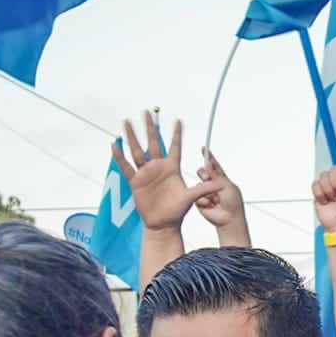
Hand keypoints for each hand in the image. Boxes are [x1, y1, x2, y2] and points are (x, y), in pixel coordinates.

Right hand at [112, 112, 217, 232]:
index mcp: (172, 168)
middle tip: (146, 112)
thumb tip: (220, 183)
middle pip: (153, 143)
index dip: (176, 134)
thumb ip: (204, 188)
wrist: (163, 224)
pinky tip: (115, 144)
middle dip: (150, 127)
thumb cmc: (177, 211)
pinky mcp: (135, 182)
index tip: (178, 120)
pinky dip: (120, 156)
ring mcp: (146, 173)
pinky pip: (126, 166)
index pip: (175, 147)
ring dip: (132, 136)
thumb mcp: (192, 197)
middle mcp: (158, 167)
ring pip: (137, 151)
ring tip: (127, 122)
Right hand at [193, 149, 245, 229]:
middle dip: (204, 174)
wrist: (229, 219)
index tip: (204, 149)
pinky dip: (204, 199)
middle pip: (203, 172)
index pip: (214, 166)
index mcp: (222, 180)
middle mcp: (213, 185)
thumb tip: (209, 163)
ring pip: (199, 184)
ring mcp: (206, 193)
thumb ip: (216, 175)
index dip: (209, 157)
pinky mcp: (200, 201)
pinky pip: (197, 195)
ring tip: (215, 198)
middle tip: (207, 178)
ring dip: (205, 189)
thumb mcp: (227, 186)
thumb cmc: (233, 204)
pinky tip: (211, 205)